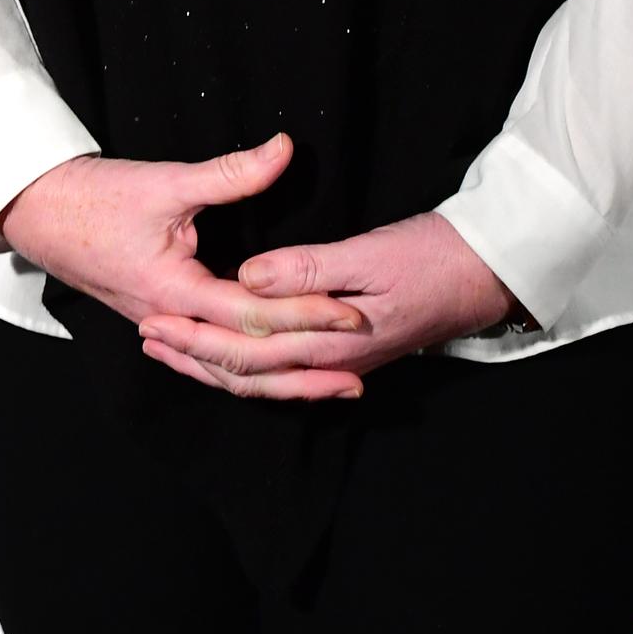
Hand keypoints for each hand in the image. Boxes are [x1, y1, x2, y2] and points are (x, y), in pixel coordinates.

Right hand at [0, 130, 370, 395]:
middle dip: (304, 370)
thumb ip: (230, 172)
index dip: (306, 314)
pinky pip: (211, 362)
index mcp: (174, 293)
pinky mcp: (161, 320)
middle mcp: (171, 322)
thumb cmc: (96, 198)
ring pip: (228, 373)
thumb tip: (285, 149)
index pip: (254, 316)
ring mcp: (164, 328)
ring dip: (280, 383)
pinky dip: (247, 372)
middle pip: (246, 365)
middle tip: (358, 372)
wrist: (38, 211)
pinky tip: (275, 375)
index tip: (351, 312)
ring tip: (329, 387)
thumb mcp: (166, 182)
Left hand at [136, 212, 522, 399]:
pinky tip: (229, 357)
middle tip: (146, 336)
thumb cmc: (432, 256)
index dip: (196, 337)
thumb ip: (308, 268)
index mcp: (331, 344)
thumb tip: (249, 275)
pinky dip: (248, 368)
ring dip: (214, 366)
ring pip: (263, 380)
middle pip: (246, 373)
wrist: (486, 275)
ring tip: (172, 349)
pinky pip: (284, 372)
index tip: (154, 318)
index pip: (247, 350)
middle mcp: (331, 367)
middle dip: (193, 356)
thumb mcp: (370, 254)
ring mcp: (340, 367)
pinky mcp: (347, 356)